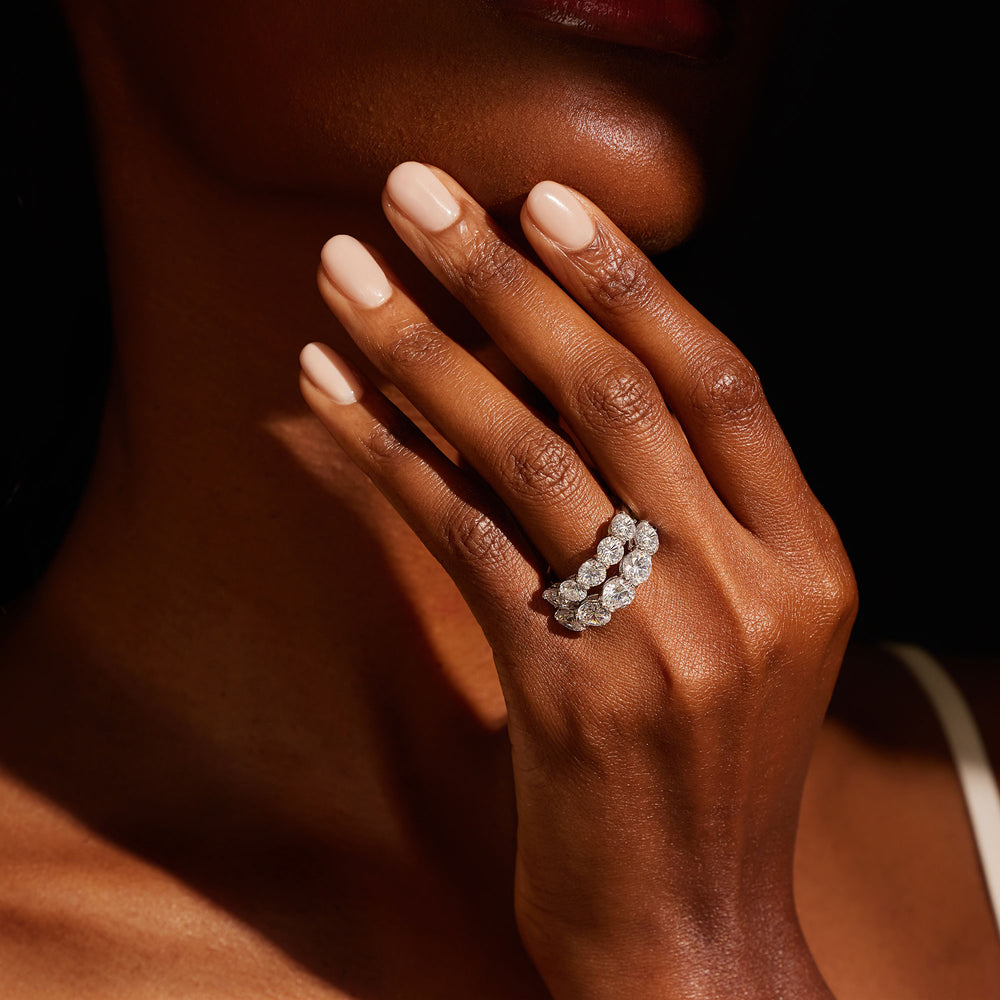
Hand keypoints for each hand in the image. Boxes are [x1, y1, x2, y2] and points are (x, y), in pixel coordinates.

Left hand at [299, 161, 855, 998]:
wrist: (692, 938)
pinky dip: (386, 455)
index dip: (630, 278)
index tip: (544, 199)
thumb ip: (698, 518)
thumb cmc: (706, 776)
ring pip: (524, 446)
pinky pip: (460, 534)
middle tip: (418, 192)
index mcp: (807, 561)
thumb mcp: (743, 635)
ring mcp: (660, 640)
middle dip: (505, 276)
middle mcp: (746, 586)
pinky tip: (326, 395)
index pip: (723, 377)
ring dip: (421, 348)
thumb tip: (579, 380)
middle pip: (614, 387)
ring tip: (345, 270)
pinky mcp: (566, 692)